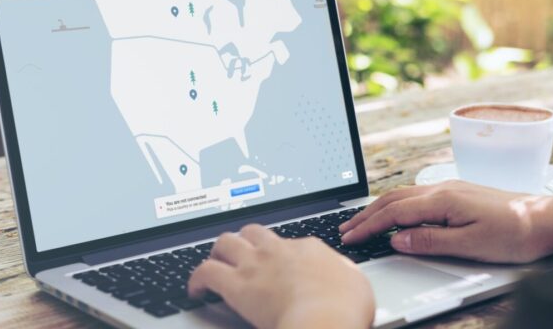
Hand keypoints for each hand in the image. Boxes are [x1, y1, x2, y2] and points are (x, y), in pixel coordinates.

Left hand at [188, 224, 373, 328]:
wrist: (325, 319)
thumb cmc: (344, 308)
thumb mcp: (357, 285)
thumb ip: (345, 275)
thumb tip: (343, 277)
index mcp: (308, 248)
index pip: (287, 242)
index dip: (279, 253)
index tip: (277, 264)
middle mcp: (279, 250)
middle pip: (253, 232)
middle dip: (245, 240)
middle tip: (241, 253)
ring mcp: (256, 264)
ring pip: (225, 242)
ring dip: (218, 251)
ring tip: (215, 263)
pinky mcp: (236, 285)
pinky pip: (206, 272)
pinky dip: (196, 279)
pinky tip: (196, 289)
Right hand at [339, 180, 552, 262]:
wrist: (547, 219)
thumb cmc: (515, 233)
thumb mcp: (471, 245)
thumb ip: (430, 240)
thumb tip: (397, 238)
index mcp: (443, 199)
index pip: (394, 213)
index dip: (369, 226)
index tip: (351, 237)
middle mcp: (442, 188)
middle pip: (393, 199)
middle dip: (366, 215)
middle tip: (346, 229)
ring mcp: (450, 188)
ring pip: (403, 194)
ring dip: (379, 208)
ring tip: (362, 221)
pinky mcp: (457, 192)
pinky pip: (416, 195)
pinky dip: (396, 204)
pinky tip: (394, 212)